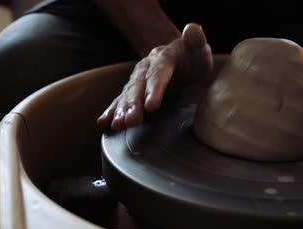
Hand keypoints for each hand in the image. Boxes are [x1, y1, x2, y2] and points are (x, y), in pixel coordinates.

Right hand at [97, 23, 212, 130]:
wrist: (178, 57)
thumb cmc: (191, 57)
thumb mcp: (198, 49)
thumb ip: (196, 41)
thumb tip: (192, 30)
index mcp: (163, 58)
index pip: (158, 74)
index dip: (154, 89)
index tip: (152, 106)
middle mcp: (145, 68)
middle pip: (138, 87)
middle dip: (133, 105)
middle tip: (130, 121)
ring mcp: (137, 80)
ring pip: (127, 95)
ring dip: (121, 111)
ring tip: (117, 125)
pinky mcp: (133, 91)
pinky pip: (120, 101)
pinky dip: (112, 111)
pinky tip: (104, 122)